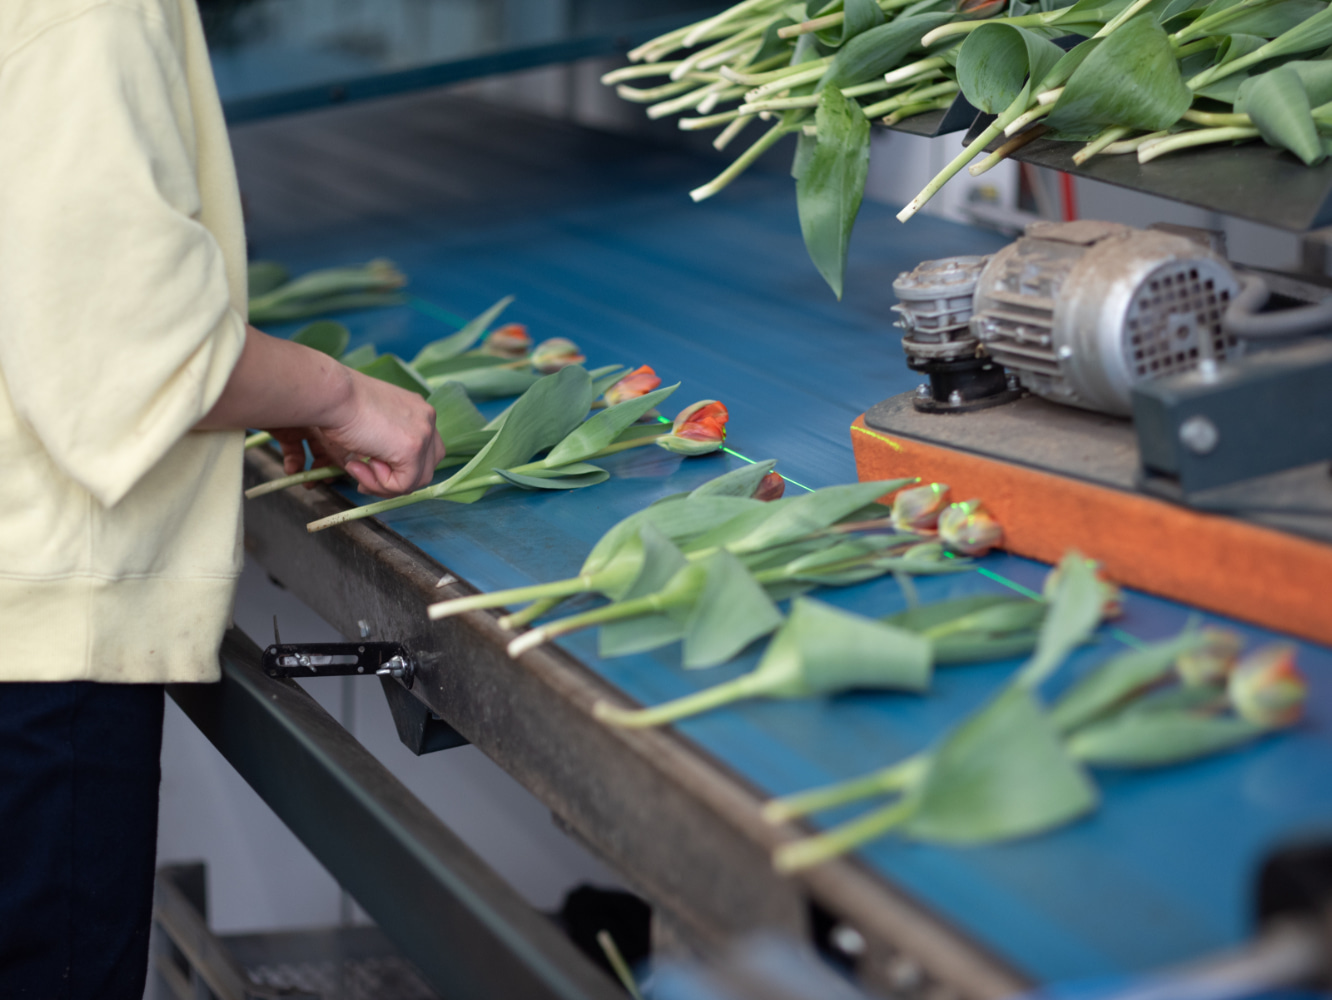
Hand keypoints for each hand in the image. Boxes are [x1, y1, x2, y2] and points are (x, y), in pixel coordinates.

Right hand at [270, 372, 444, 497]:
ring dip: (384, 484)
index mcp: (418, 410)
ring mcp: (424, 433)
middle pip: (426, 467)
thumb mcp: (371, 422)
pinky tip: (359, 465)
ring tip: (357, 469)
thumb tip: (382, 468)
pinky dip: (379, 484)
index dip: (398, 468)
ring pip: (417, 480)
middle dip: (395, 481)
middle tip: (364, 481)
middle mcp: (427, 419)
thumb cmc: (341, 404)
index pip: (424, 451)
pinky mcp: (413, 449)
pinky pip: (403, 485)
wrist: (332, 394)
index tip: (368, 468)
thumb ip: (385, 441)